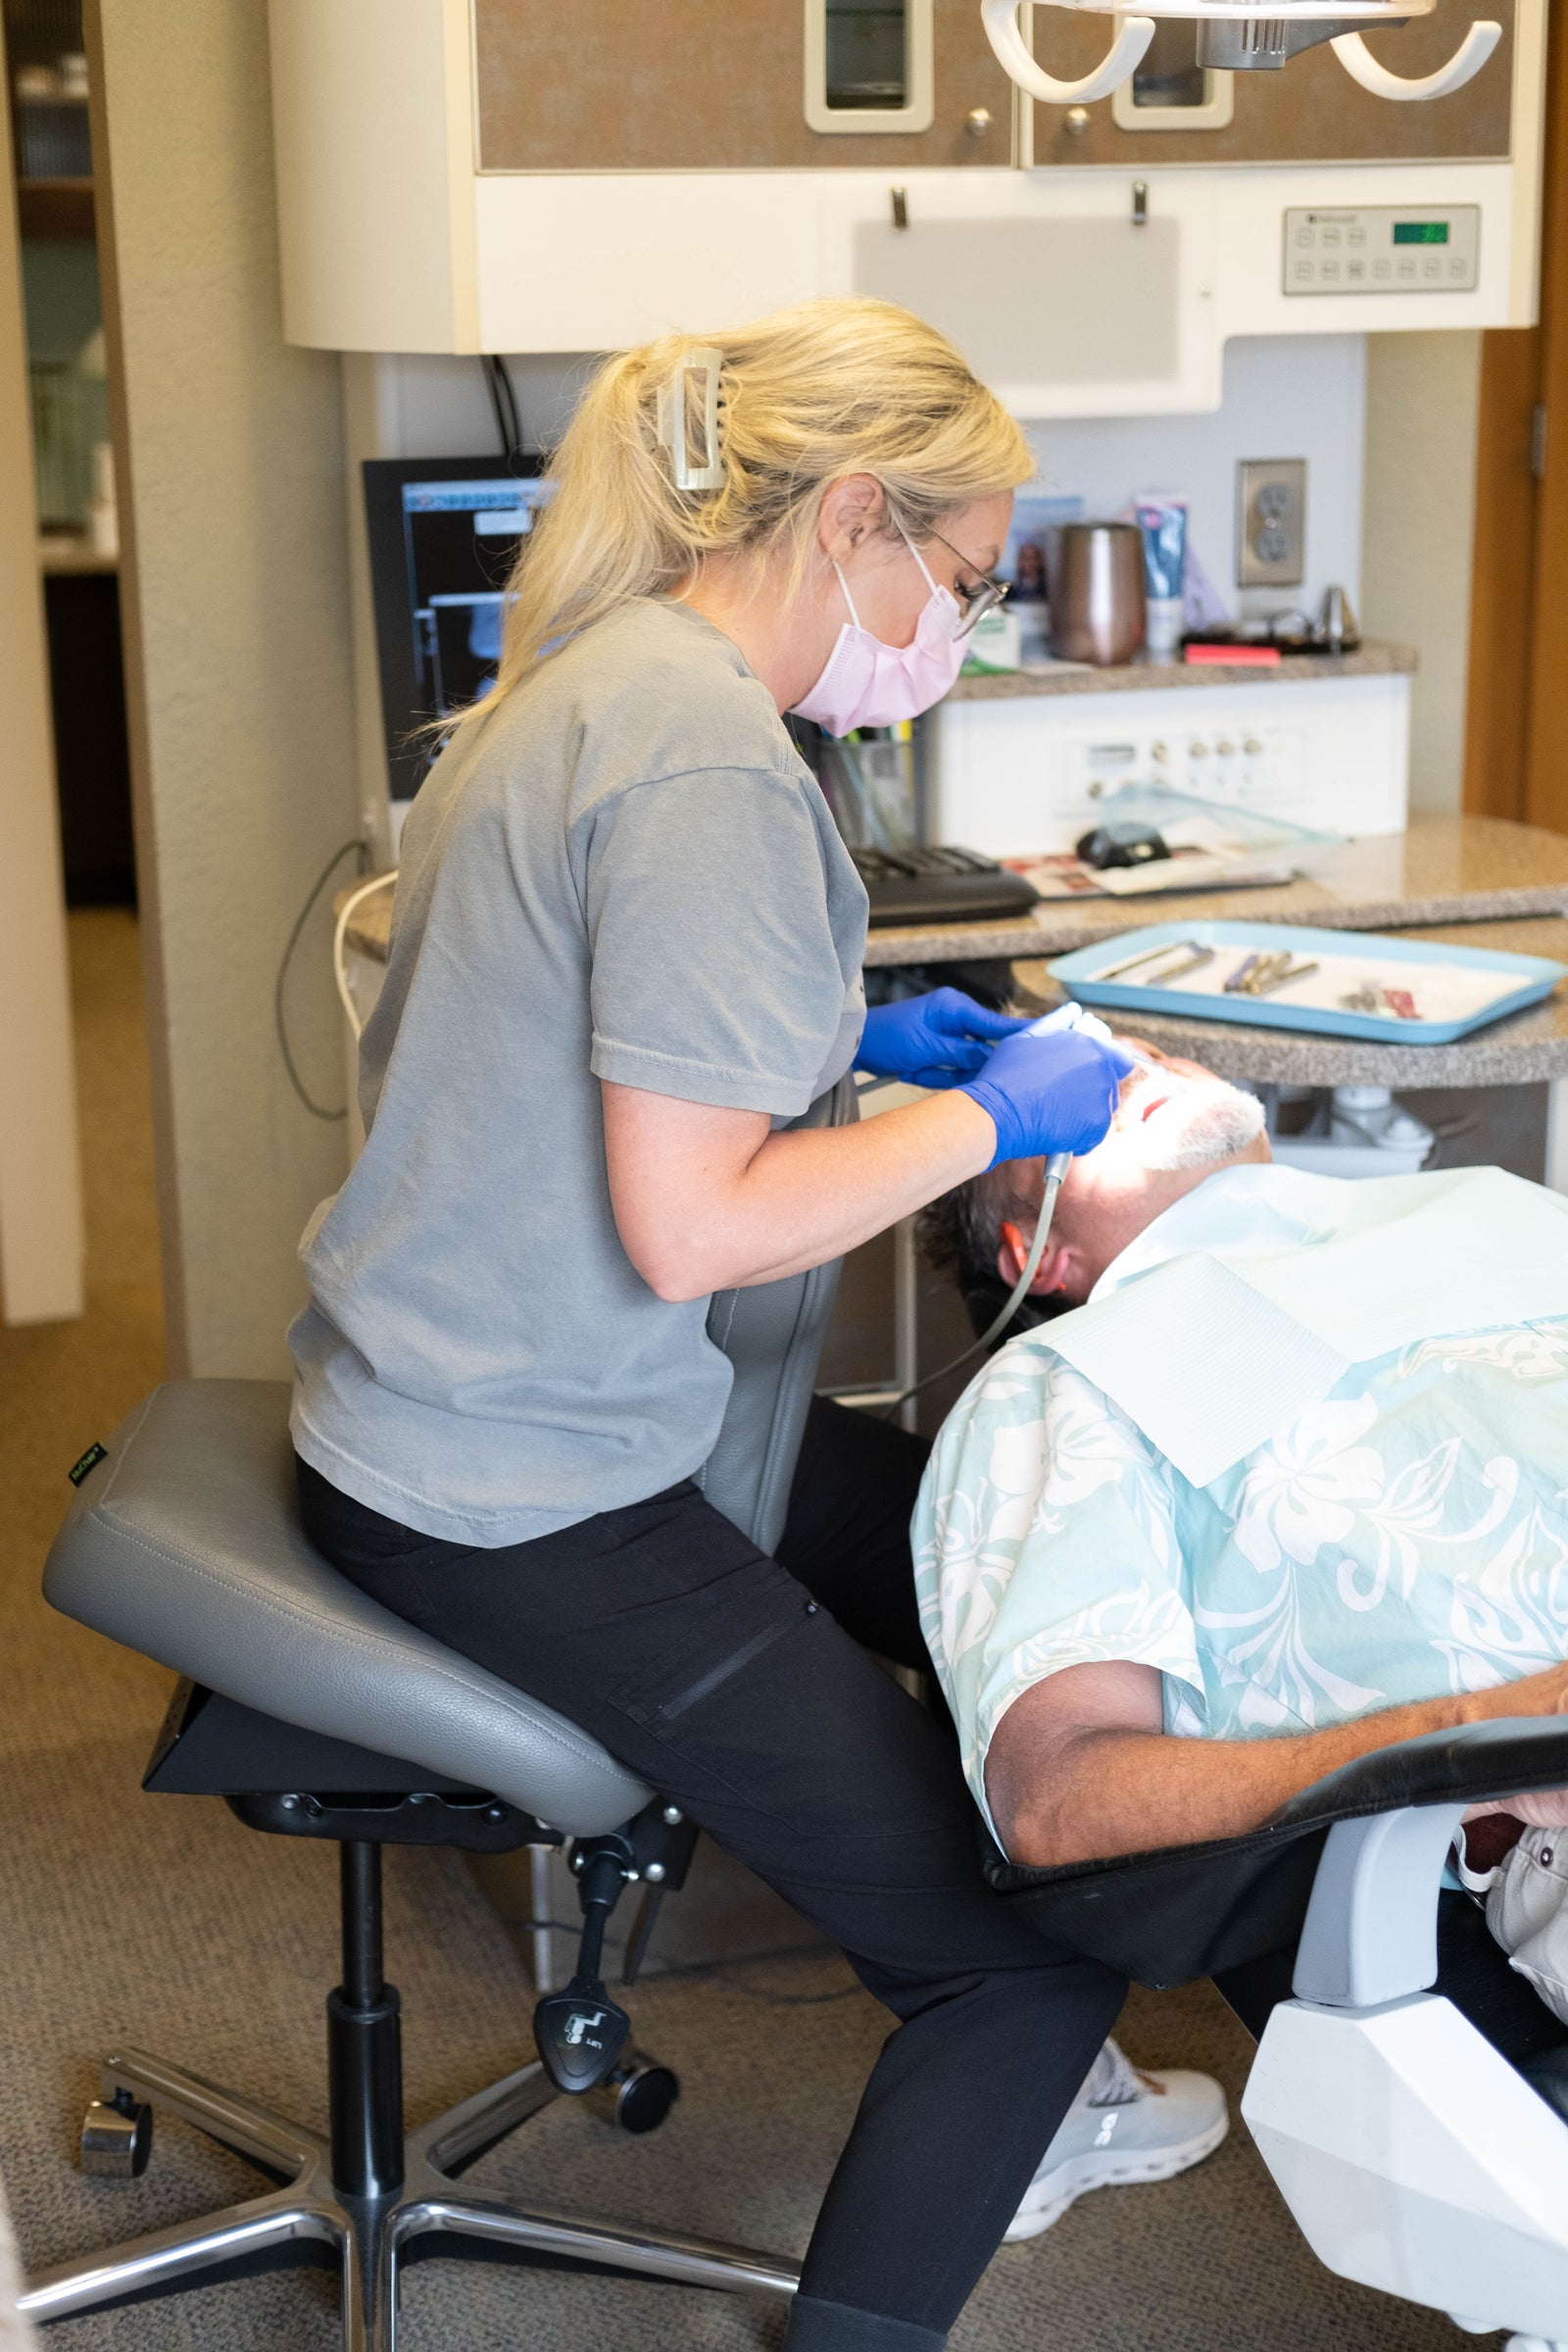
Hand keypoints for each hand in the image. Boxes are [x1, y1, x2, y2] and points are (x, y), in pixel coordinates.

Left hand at [854, 988, 1031, 1089]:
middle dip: (968, 1066)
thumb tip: (991, 1057)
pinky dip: (935, 1076)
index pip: (995, 1023)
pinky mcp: (938, 1052)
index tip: (1046, 1039)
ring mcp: (946, 1036)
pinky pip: (950, 1069)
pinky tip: (913, 1072)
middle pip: (982, 1048)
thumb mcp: (927, 1046)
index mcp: (955, 1007)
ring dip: (944, 1074)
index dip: (1020, 1033)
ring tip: (917, 1069)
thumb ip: (961, 1052)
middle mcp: (955, 1019)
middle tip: (955, 1074)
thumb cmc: (886, 1037)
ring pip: (966, 1063)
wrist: (855, 1047)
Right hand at [958, 1026, 1135, 1168]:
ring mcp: (1101, 1103)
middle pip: (1110, 1085)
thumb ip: (1055, 1022)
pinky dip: (1079, 1134)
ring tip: (1054, 1112)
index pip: (1120, 1059)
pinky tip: (1055, 1128)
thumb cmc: (1006, 1074)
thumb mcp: (1026, 1038)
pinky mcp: (1095, 1130)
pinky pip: (1093, 1133)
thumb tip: (1073, 1010)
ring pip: (1102, 1110)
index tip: (1085, 1074)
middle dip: (1091, 1089)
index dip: (1105, 1066)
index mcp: (1091, 1048)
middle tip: (1060, 1096)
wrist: (997, 1114)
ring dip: (1085, 1111)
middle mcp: (1102, 1073)